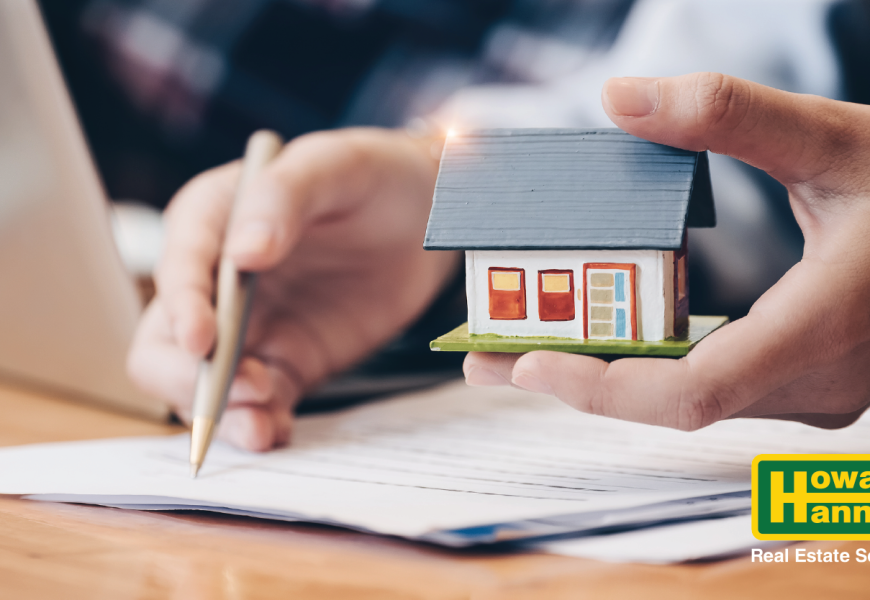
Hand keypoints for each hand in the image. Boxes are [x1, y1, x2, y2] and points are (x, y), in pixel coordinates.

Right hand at [128, 128, 458, 449]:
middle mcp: (218, 281)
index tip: (204, 341)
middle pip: (167, 342)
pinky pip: (259, 402)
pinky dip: (260, 422)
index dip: (181, 308)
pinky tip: (277, 431)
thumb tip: (242, 254)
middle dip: (191, 377)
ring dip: (223, 412)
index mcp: (212, 221)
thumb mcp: (332, 166)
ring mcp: (252, 327)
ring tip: (261, 428)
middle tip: (242, 391)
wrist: (426, 215)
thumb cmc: (373, 175)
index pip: (178, 270)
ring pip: (207, 385)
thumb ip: (283, 199)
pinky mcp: (288, 360)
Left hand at [465, 73, 869, 430]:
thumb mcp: (840, 139)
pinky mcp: (812, 382)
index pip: (690, 394)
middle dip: (577, 381)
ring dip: (609, 378)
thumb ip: (732, 116)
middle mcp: (816, 384)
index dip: (600, 388)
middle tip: (487, 360)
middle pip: (672, 403)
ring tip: (527, 350)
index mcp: (821, 330)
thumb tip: (620, 98)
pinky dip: (654, 369)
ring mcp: (818, 393)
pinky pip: (716, 388)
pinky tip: (607, 342)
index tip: (522, 364)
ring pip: (692, 401)